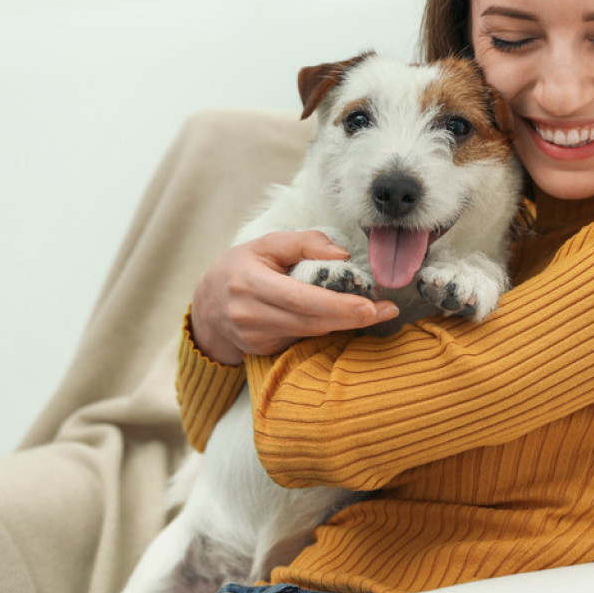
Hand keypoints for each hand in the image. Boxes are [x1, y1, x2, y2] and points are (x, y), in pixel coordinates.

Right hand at [191, 231, 399, 364]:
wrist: (207, 306)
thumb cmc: (240, 267)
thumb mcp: (266, 244)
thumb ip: (304, 242)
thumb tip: (342, 254)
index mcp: (249, 282)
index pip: (299, 298)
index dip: (336, 305)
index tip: (369, 306)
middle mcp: (250, 314)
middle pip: (310, 321)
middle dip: (351, 318)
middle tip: (386, 311)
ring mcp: (255, 337)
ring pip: (309, 332)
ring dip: (344, 324)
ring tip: (377, 312)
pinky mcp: (262, 350)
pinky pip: (301, 339)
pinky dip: (325, 329)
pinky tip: (344, 319)